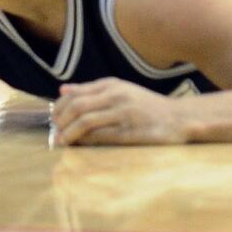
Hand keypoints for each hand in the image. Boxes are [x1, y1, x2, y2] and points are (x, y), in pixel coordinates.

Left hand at [50, 78, 188, 145]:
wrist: (177, 118)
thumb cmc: (145, 106)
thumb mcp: (120, 90)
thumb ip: (91, 90)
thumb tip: (62, 90)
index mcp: (112, 85)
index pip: (75, 94)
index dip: (59, 108)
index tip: (54, 118)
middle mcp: (117, 96)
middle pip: (77, 107)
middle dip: (61, 121)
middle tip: (55, 133)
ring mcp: (123, 114)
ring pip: (86, 122)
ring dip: (69, 133)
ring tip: (62, 141)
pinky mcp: (129, 132)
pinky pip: (100, 136)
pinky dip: (85, 142)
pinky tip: (79, 146)